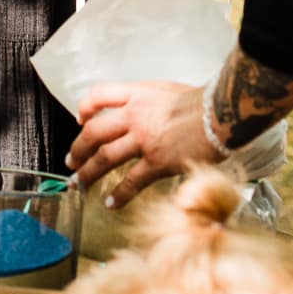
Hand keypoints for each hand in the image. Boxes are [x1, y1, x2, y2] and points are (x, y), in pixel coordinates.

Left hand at [65, 79, 221, 208]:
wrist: (221, 114)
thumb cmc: (205, 102)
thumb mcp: (169, 90)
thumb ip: (151, 101)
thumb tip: (144, 112)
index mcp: (138, 94)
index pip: (99, 95)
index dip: (85, 108)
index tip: (80, 120)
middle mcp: (135, 115)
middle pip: (94, 131)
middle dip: (78, 148)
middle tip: (71, 160)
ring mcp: (143, 140)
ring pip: (104, 157)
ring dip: (88, 172)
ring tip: (80, 183)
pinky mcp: (156, 162)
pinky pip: (130, 181)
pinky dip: (118, 194)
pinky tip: (111, 203)